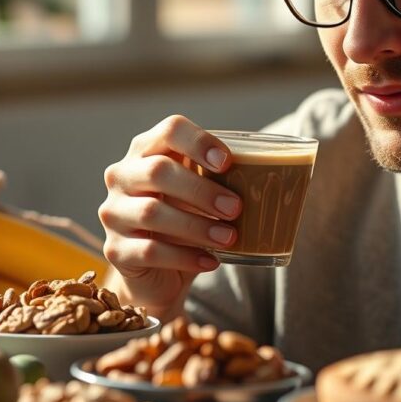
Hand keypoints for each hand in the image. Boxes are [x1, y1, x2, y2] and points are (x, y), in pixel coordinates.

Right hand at [98, 115, 241, 318]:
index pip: (169, 130)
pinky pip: (149, 250)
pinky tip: (211, 262)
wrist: (157, 272)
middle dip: (202, 190)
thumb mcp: (202, 195)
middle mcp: (122, 176)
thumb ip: (224, 180)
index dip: (198, 142)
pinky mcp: (114, 250)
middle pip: (158, 171)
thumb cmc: (185, 220)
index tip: (228, 162)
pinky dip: (185, 257)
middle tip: (236, 208)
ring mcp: (113, 213)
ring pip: (151, 213)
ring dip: (197, 226)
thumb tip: (287, 177)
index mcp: (147, 151)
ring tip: (230, 238)